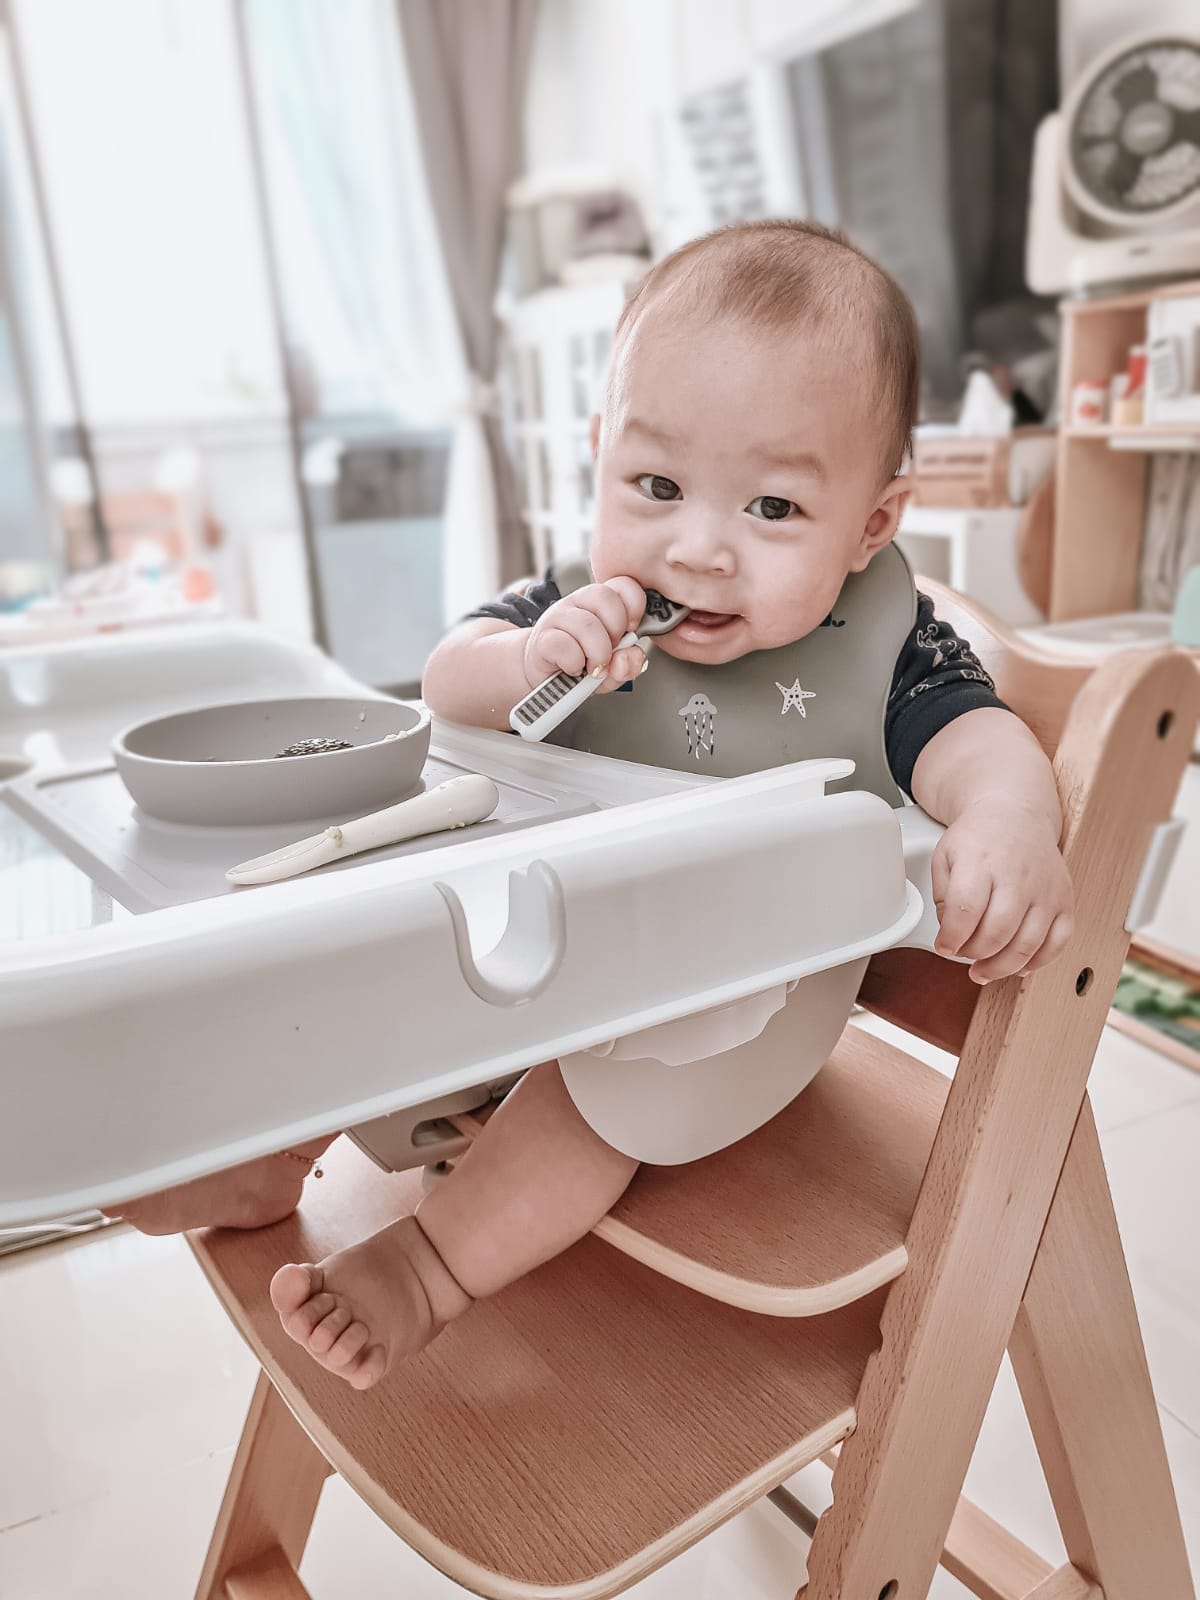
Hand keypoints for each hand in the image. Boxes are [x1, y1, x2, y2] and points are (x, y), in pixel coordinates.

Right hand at [523, 579, 646, 692]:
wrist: (546, 683)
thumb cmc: (583, 668)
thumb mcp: (613, 669)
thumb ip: (628, 664)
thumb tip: (625, 659)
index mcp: (599, 603)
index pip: (623, 584)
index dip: (634, 605)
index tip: (631, 630)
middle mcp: (578, 604)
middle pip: (605, 597)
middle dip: (616, 630)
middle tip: (611, 651)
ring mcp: (557, 618)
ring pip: (587, 624)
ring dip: (598, 654)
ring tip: (594, 668)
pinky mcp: (541, 639)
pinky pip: (565, 646)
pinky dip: (575, 664)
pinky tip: (573, 669)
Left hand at [931, 799, 1073, 983]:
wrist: (1016, 814)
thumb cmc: (979, 838)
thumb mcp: (944, 856)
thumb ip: (942, 896)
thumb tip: (951, 933)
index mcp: (980, 860)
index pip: (966, 909)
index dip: (951, 937)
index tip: (944, 946)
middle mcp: (1017, 874)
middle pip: (997, 931)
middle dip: (974, 953)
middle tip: (963, 954)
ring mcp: (1045, 888)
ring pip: (1027, 943)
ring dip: (1001, 967)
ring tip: (982, 971)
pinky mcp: (1064, 899)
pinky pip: (1058, 942)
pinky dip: (1037, 962)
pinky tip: (1017, 964)